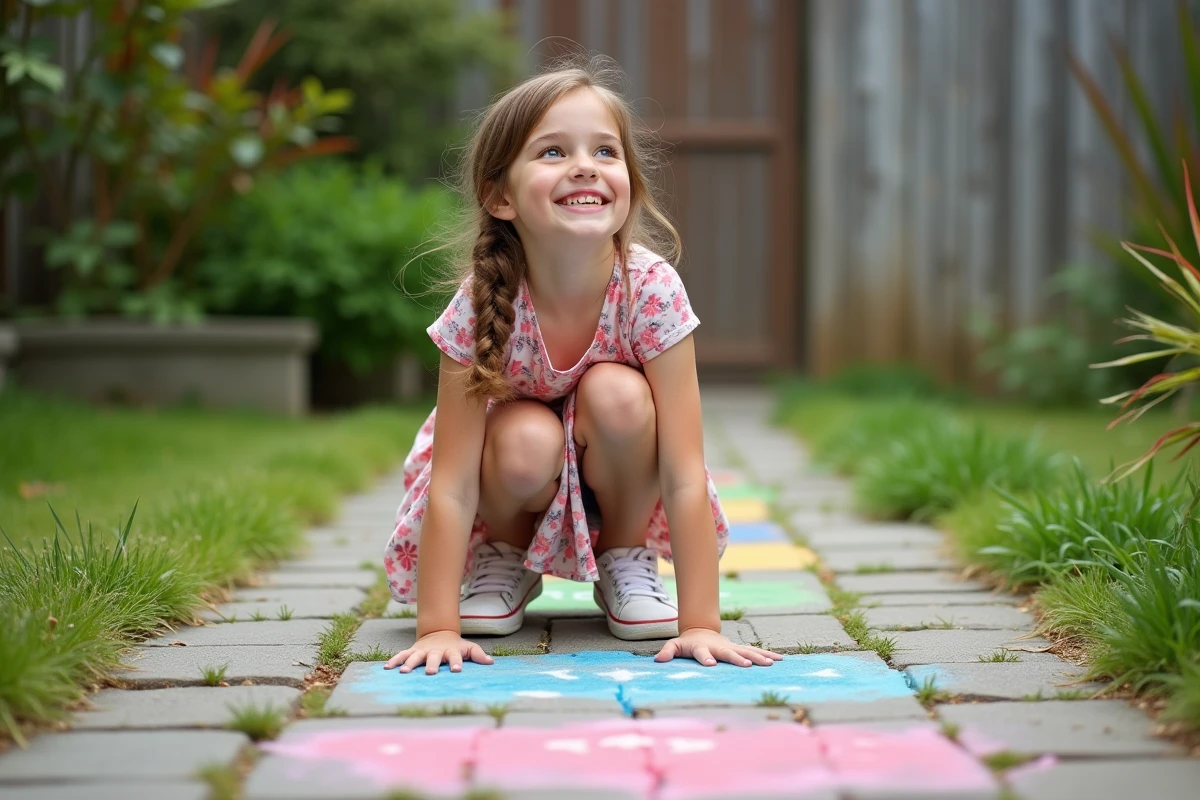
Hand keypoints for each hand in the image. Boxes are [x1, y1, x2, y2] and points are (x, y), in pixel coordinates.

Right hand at [383, 629, 493, 674]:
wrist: (440, 633)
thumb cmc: (456, 645)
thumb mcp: (468, 647)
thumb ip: (478, 654)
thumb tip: (491, 662)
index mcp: (450, 651)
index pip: (455, 657)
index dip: (456, 663)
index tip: (457, 670)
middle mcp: (436, 651)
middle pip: (433, 658)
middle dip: (431, 665)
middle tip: (430, 672)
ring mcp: (423, 651)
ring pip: (415, 657)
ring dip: (409, 664)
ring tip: (404, 672)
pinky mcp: (412, 651)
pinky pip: (402, 655)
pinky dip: (395, 660)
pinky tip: (387, 667)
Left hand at [654, 627, 784, 666]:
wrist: (701, 630)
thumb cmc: (687, 642)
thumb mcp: (674, 646)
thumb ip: (667, 652)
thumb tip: (658, 660)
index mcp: (702, 647)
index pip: (703, 653)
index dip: (706, 658)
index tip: (712, 665)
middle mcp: (719, 647)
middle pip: (729, 653)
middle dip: (738, 658)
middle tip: (747, 665)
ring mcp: (731, 647)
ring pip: (746, 651)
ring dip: (758, 657)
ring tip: (771, 664)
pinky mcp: (739, 649)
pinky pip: (754, 652)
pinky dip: (767, 654)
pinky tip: (780, 660)